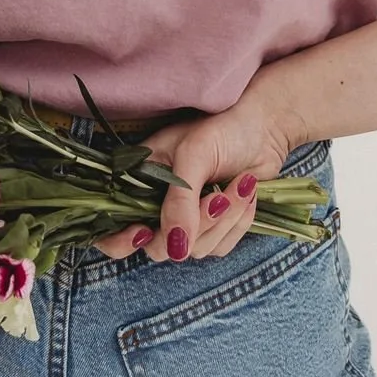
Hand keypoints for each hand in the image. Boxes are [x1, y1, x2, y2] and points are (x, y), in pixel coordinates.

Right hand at [94, 78, 303, 264]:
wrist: (264, 127)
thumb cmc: (222, 128)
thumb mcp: (194, 155)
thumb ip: (179, 201)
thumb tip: (176, 249)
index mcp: (140, 180)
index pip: (112, 227)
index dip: (120, 240)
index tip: (144, 233)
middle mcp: (158, 204)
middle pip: (160, 246)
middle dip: (196, 224)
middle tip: (217, 197)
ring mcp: (186, 219)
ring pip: (196, 249)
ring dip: (225, 220)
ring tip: (241, 184)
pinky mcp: (213, 228)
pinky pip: (220, 247)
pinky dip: (238, 223)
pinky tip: (246, 192)